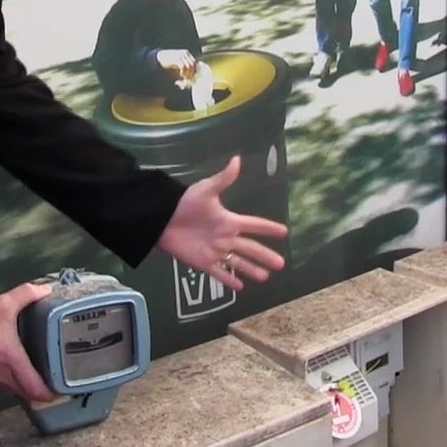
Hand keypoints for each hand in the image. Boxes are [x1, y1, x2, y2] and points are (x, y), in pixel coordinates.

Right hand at [0, 283, 57, 402]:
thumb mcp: (3, 303)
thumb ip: (26, 295)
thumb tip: (46, 290)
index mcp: (12, 361)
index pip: (35, 389)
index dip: (51, 393)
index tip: (63, 388)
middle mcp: (2, 375)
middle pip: (26, 394)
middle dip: (41, 391)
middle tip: (55, 380)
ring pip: (14, 390)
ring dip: (26, 387)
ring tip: (40, 373)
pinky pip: (2, 384)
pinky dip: (13, 381)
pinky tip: (17, 366)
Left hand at [156, 156, 287, 290]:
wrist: (161, 218)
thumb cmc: (186, 203)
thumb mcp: (206, 190)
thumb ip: (223, 179)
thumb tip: (237, 159)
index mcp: (229, 221)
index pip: (254, 225)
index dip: (268, 228)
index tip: (284, 232)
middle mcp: (225, 238)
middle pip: (250, 248)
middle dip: (265, 256)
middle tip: (281, 264)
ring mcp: (215, 251)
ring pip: (238, 262)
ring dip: (251, 270)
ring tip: (265, 277)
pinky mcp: (203, 262)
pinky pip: (219, 273)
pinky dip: (229, 280)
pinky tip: (240, 288)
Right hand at [157, 49, 196, 78]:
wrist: (159, 58)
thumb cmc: (170, 63)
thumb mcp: (179, 65)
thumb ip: (185, 69)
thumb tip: (191, 78)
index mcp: (187, 54)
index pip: (195, 63)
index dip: (194, 71)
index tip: (191, 77)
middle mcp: (185, 53)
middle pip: (193, 64)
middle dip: (191, 73)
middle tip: (187, 79)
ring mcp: (181, 55)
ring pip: (189, 66)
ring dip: (187, 73)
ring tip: (184, 77)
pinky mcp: (176, 58)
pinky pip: (183, 66)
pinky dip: (183, 72)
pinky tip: (180, 74)